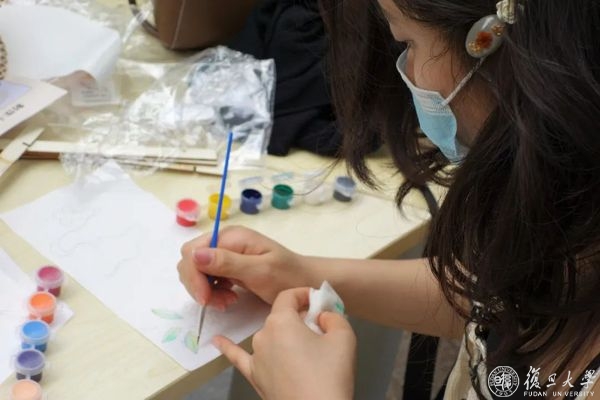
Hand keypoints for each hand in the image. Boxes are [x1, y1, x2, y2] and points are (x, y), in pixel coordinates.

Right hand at [178, 226, 308, 308]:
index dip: (194, 276)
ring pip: (196, 271)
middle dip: (198, 284)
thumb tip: (195, 255)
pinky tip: (228, 299)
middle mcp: (225, 240)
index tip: (206, 299)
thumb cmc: (288, 276)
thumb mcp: (260, 271)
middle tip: (218, 302)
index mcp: (231, 236)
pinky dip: (213, 291)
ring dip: (205, 290)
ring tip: (226, 302)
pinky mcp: (229, 266)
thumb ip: (228, 262)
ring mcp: (226, 253)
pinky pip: (208, 278)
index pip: (193, 252)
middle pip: (190, 260)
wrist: (305, 282)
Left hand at [213, 288, 355, 399]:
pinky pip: (239, 357)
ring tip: (306, 348)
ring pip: (270, 336)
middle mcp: (263, 336)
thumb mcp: (344, 337)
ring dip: (284, 336)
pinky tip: (216, 340)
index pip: (288, 296)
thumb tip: (324, 315)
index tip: (318, 301)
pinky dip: (228, 347)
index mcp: (281, 321)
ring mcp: (257, 357)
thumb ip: (334, 316)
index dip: (304, 295)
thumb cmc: (329, 378)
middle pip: (281, 317)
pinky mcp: (255, 377)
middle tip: (321, 328)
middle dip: (299, 318)